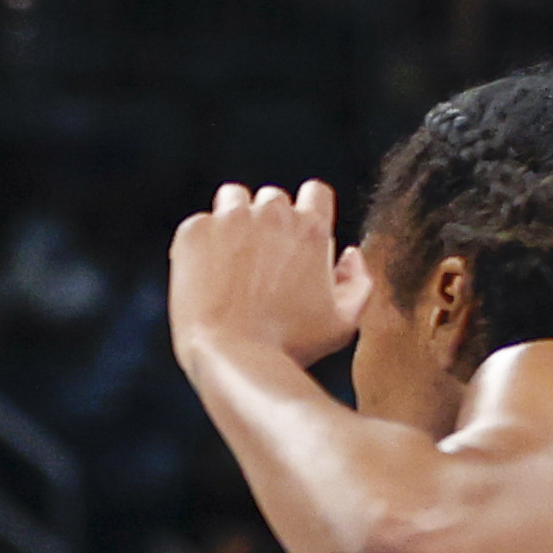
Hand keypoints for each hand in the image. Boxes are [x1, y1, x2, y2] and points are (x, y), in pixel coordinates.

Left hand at [169, 179, 370, 370]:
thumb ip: (357, 283)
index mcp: (311, 228)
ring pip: (234, 200)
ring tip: (229, 262)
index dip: (307, 211)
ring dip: (234, 220)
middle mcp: (272, 213)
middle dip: (268, 224)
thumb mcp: (341, 324)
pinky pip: (199, 224)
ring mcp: (230, 218)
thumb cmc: (289, 349)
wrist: (231, 359)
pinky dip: (201, 244)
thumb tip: (349, 255)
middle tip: (258, 265)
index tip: (294, 235)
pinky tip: (204, 277)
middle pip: (272, 199)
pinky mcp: (194, 231)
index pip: (316, 193)